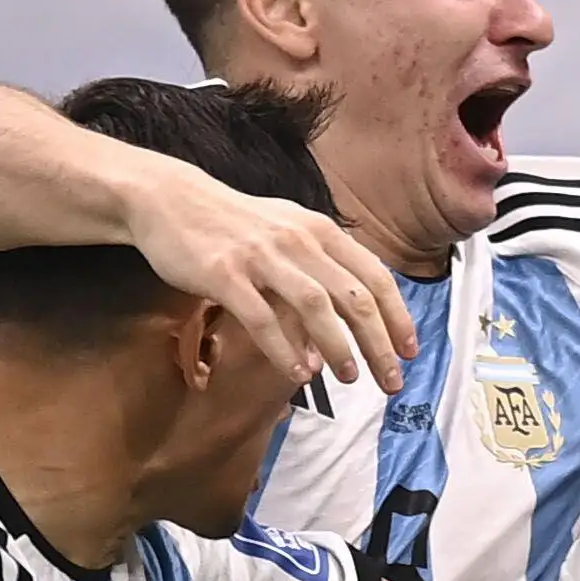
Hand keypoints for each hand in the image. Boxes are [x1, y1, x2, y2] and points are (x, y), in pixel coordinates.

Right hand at [130, 153, 417, 388]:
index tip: (410, 351)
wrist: (169, 200)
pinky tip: (299, 374)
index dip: (398, 316)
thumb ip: (314, 276)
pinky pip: (262, 318)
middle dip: (379, 343)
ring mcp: (262, 257)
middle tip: (392, 380)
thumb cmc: (233, 225)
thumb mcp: (285, 234)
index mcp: (320, 230)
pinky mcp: (225, 274)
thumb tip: (330, 338)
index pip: (374, 276)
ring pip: (315, 305)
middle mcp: (298, 240)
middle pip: (353, 296)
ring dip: (338, 347)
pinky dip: (285, 350)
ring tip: (351, 378)